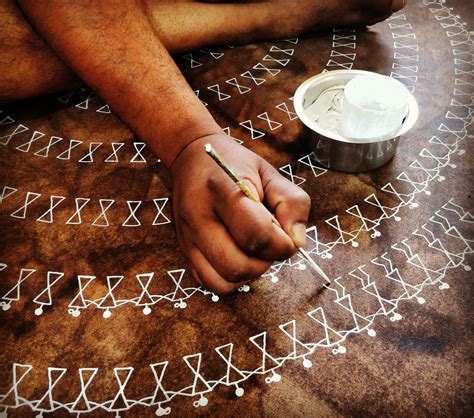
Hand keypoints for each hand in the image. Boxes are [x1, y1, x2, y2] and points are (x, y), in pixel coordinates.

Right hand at [170, 134, 310, 293]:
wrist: (191, 157)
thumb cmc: (234, 165)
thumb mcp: (270, 172)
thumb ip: (292, 203)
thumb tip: (297, 242)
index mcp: (223, 190)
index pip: (257, 236)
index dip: (282, 245)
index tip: (287, 236)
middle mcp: (199, 217)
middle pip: (239, 266)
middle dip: (265, 261)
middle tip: (270, 243)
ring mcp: (187, 237)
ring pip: (224, 281)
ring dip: (248, 272)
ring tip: (253, 250)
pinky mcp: (184, 251)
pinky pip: (211, 283)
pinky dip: (231, 278)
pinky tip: (238, 256)